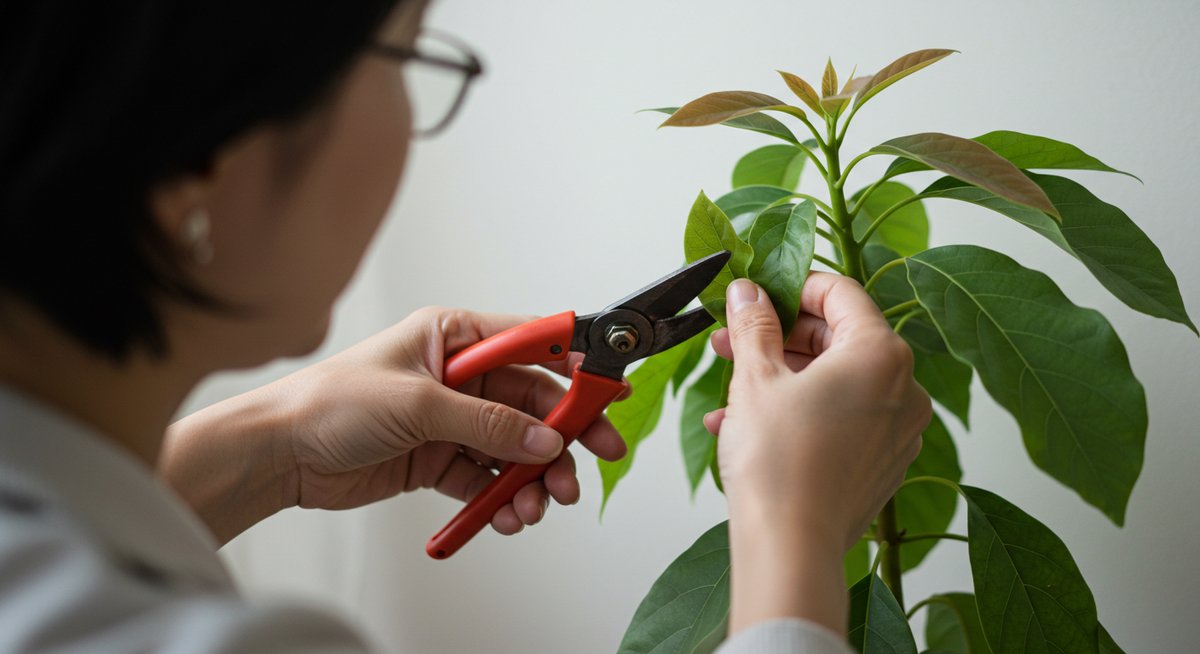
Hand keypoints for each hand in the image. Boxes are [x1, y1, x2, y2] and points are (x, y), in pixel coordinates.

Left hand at [162, 307, 626, 543]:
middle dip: (562, 437)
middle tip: (594, 460)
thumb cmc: (330, 404)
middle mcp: (458, 376)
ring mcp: (450, 420)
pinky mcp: (438, 460)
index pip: (531, 346)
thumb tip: (544, 439)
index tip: (609, 391)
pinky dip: (500, 499)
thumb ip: (487, 423)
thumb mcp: (418, 404)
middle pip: (531, 405)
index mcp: (454, 337)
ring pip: (513, 447)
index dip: (574, 368)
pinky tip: (506, 515)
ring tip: (538, 504)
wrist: (279, 454)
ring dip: (532, 476)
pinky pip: (485, 479)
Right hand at [708, 275, 929, 635]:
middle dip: (779, 338)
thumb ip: (755, 324)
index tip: (757, 296)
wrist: (791, 547)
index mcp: (882, 355)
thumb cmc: (778, 464)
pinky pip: (842, 421)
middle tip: (731, 342)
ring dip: (782, 379)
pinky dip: (801, 414)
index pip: (841, 293)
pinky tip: (750, 426)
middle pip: (839, 339)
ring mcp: (898, 432)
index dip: (793, 288)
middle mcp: (904, 390)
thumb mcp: (756, 377)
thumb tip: (748, 291)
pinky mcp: (883, 465)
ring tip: (729, 393)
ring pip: (836, 384)